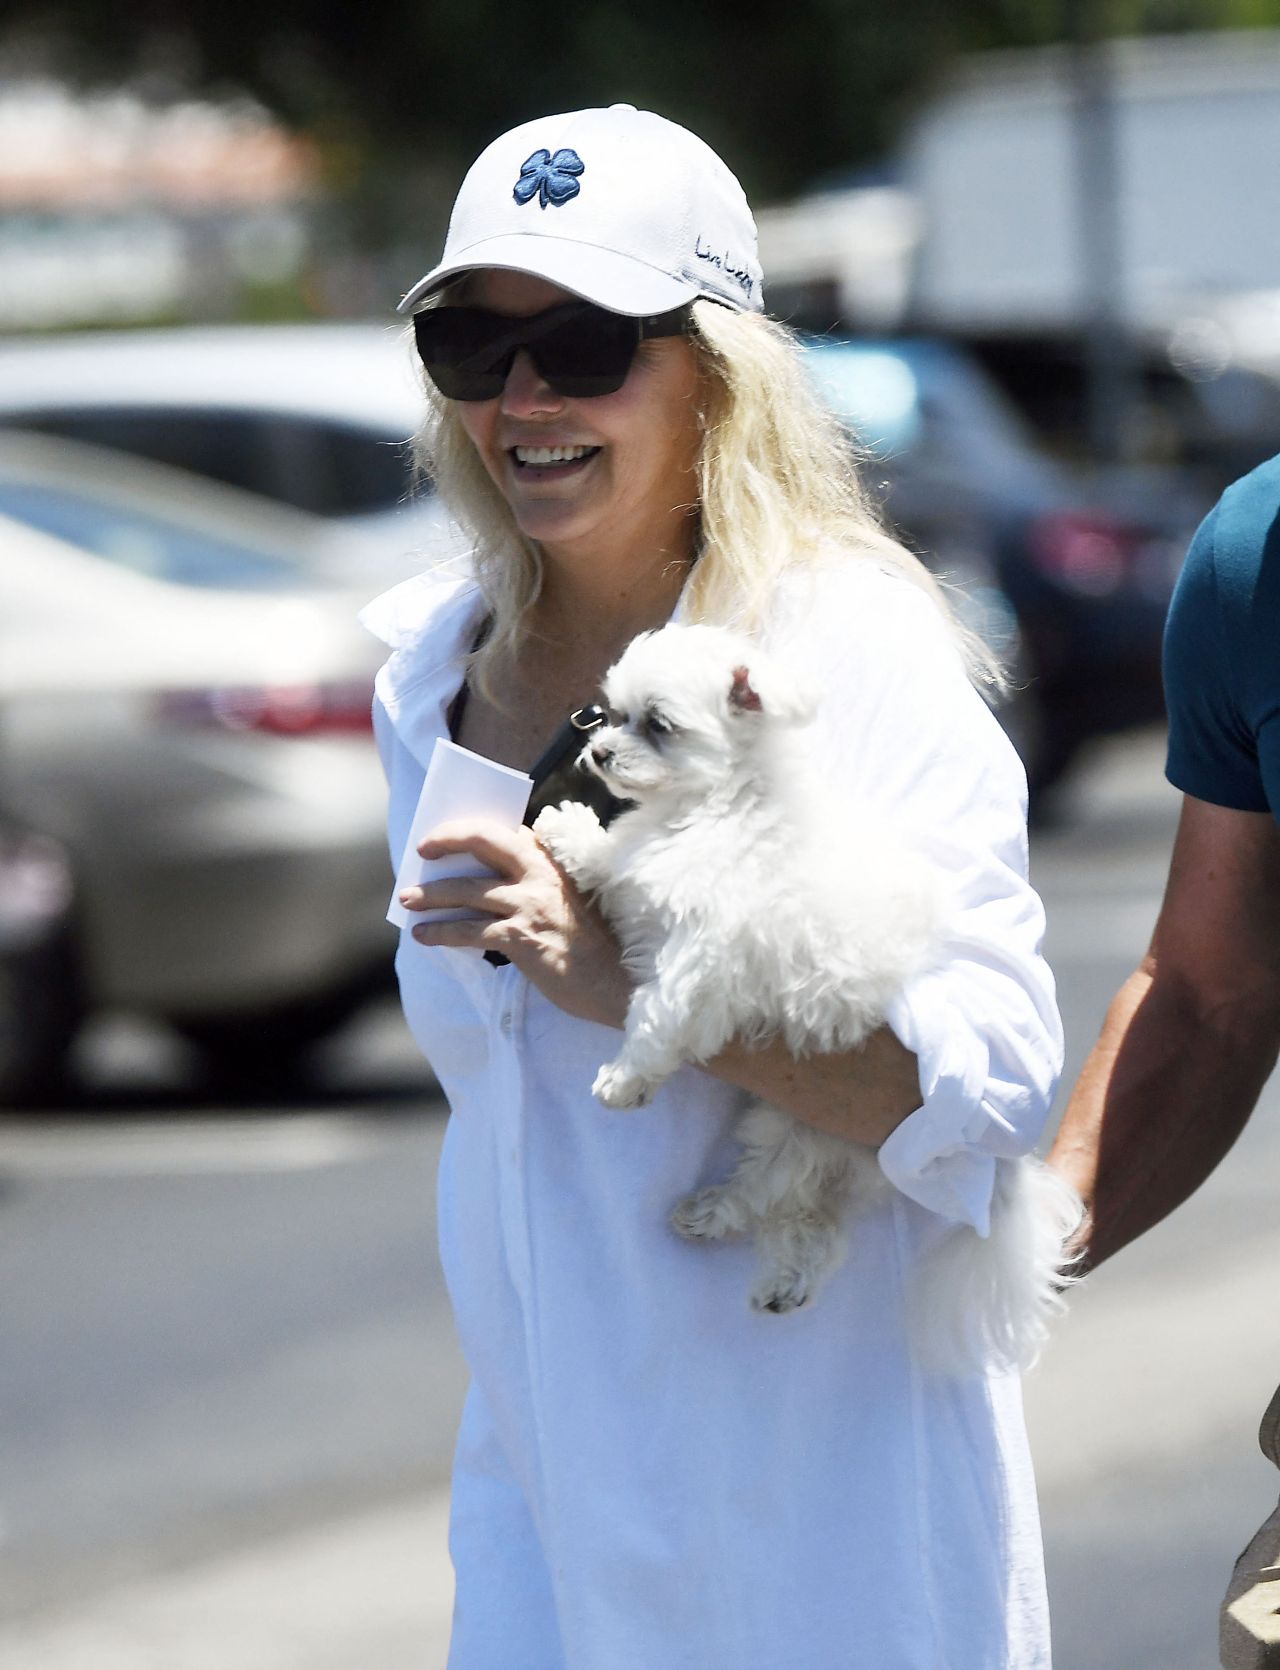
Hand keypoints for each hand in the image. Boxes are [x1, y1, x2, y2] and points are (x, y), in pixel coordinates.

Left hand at [398, 818, 630, 1027]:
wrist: (616, 983)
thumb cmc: (592, 947)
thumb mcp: (570, 901)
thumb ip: (538, 884)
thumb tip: (484, 883)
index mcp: (555, 862)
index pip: (511, 831)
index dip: (477, 828)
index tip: (451, 833)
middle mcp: (541, 875)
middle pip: (485, 841)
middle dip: (448, 839)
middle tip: (422, 850)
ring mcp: (530, 904)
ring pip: (467, 889)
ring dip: (431, 895)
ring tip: (407, 900)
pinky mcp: (519, 937)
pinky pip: (468, 931)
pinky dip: (440, 933)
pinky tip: (424, 936)